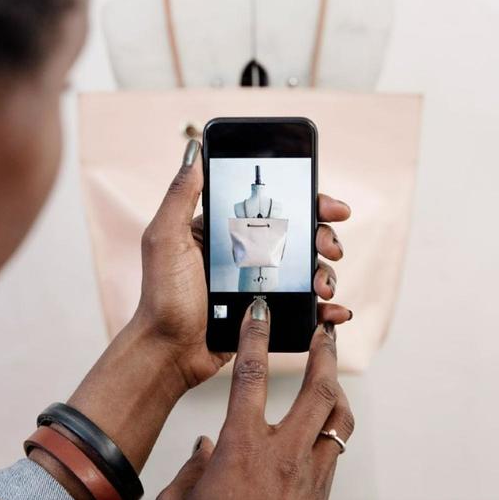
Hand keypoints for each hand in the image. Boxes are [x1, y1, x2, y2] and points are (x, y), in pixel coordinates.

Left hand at [134, 140, 352, 388]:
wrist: (169, 350)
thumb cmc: (162, 294)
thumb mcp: (166, 237)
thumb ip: (182, 194)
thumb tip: (194, 149)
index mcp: (226, 229)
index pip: (273, 206)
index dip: (306, 200)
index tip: (328, 203)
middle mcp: (246, 252)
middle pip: (299, 234)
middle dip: (324, 235)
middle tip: (329, 244)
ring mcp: (259, 282)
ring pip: (307, 268)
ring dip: (326, 272)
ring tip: (323, 286)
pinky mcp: (267, 311)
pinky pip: (304, 305)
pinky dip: (325, 308)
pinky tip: (335, 311)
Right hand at [157, 301, 353, 499]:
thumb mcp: (183, 499)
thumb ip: (194, 466)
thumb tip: (206, 445)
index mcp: (242, 448)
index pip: (250, 376)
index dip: (255, 336)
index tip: (260, 311)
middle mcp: (283, 456)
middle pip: (317, 389)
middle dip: (324, 353)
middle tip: (324, 330)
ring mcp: (308, 477)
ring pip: (338, 418)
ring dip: (336, 388)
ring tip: (330, 370)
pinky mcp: (320, 496)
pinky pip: (335, 448)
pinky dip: (333, 424)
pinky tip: (323, 421)